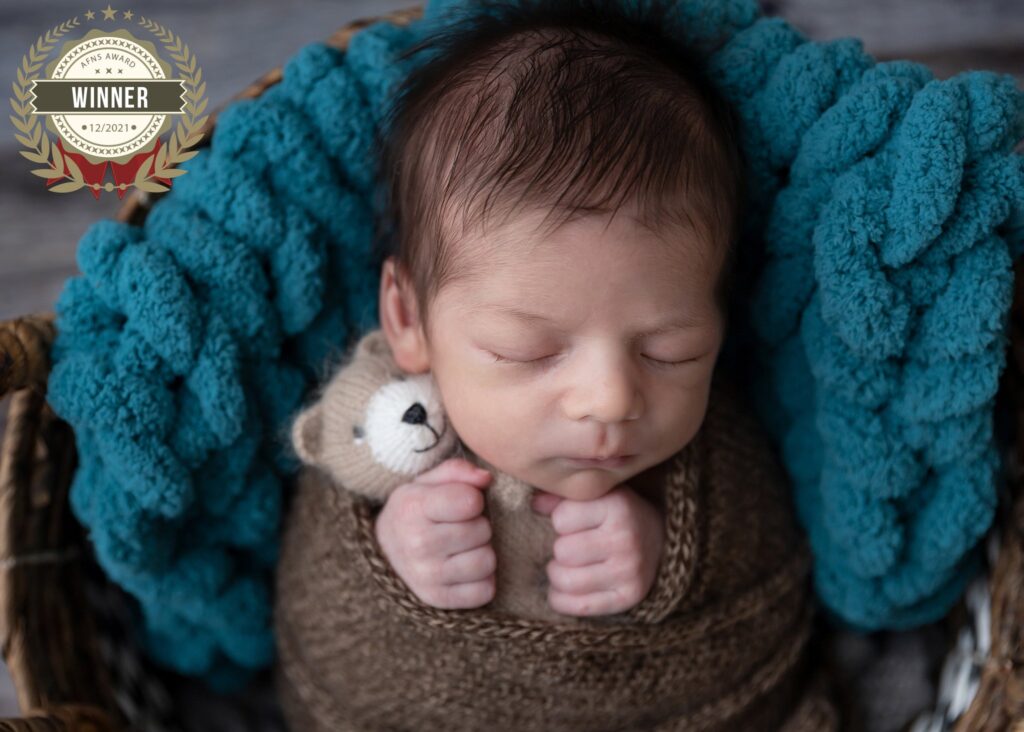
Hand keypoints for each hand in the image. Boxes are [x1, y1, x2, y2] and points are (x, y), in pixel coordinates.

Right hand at [373, 458, 494, 608]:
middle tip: (461, 526)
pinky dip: (481, 580)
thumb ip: (456, 471)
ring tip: (464, 547)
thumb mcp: (426, 483)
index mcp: (413, 508)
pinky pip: (485, 591)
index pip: (469, 501)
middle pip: (482, 530)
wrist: (384, 553)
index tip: (462, 502)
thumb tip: (486, 478)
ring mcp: (427, 577)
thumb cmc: (414, 511)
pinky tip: (465, 569)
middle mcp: (417, 544)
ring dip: (481, 552)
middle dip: (478, 525)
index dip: (473, 499)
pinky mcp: (438, 600)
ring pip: (487, 562)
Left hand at [531, 484, 663, 615]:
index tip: (575, 521)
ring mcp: (629, 571)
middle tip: (571, 546)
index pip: (561, 519)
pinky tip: (564, 589)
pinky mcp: (628, 597)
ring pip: (565, 581)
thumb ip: (562, 496)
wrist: (661, 539)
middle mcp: (626, 539)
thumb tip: (534, 505)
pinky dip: (561, 599)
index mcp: (618, 506)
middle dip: (560, 549)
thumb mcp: (596, 495)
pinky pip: (578, 606)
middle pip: (562, 552)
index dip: (561, 520)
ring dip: (558, 574)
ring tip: (567, 566)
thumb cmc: (617, 514)